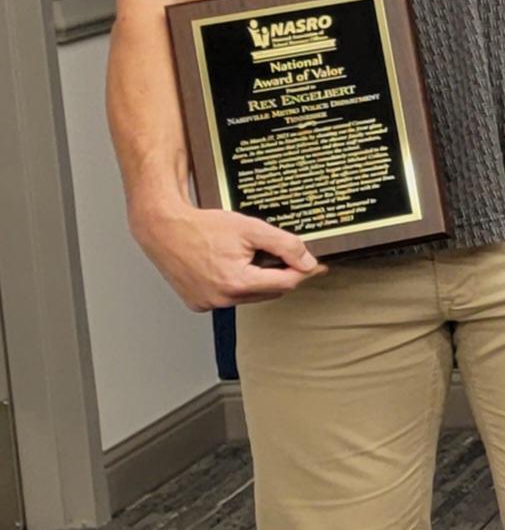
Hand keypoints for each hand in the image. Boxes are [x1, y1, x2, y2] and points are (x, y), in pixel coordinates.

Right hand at [133, 200, 323, 310]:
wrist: (163, 228)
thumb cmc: (202, 226)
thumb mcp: (251, 229)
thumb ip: (285, 245)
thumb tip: (308, 261)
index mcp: (237, 283)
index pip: (286, 283)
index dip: (303, 271)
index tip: (316, 265)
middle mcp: (221, 299)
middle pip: (270, 291)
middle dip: (280, 274)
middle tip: (281, 255)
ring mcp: (208, 303)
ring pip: (250, 296)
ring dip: (258, 280)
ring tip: (248, 256)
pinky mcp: (197, 303)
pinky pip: (229, 297)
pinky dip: (236, 285)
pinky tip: (229, 266)